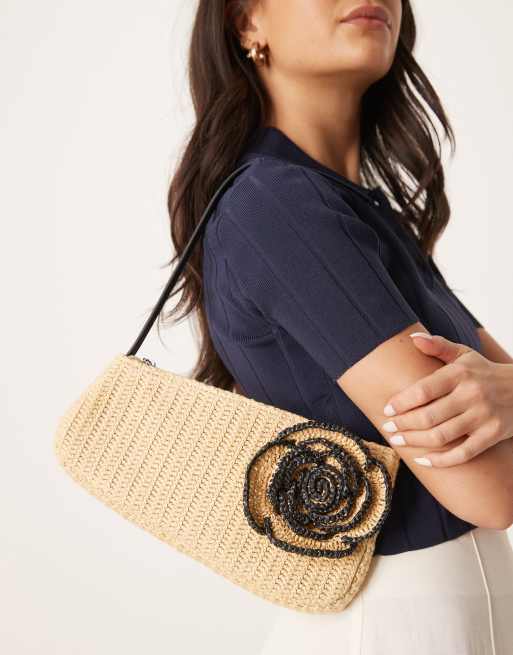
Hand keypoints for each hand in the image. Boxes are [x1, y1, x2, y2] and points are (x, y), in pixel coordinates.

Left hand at [381, 332, 512, 466]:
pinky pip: (463, 454)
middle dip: (403, 425)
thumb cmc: (485, 372)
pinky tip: (422, 460)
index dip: (401, 402)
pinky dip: (440, 460)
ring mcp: (483, 417)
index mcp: (460, 374)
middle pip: (429, 416)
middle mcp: (471, 395)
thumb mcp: (464, 355)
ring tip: (398, 442)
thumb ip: (438, 345)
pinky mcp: (492, 435)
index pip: (424, 390)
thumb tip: (412, 338)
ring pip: (441, 436)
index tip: (386, 410)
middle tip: (388, 429)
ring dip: (415, 442)